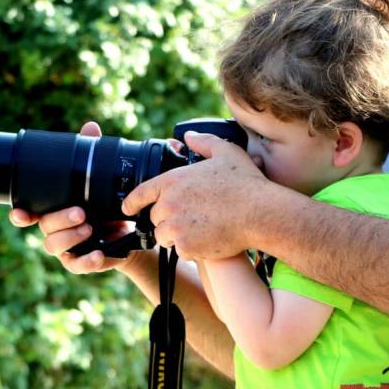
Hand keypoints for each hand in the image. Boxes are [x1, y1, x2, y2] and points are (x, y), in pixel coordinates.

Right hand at [9, 121, 138, 274]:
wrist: (128, 231)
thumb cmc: (104, 204)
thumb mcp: (99, 179)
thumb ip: (90, 155)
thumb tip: (90, 128)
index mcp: (52, 208)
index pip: (27, 211)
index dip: (20, 213)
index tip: (21, 212)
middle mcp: (54, 228)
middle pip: (44, 226)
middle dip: (60, 218)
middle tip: (81, 212)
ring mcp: (65, 247)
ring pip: (54, 245)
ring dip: (71, 236)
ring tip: (90, 228)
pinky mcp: (79, 262)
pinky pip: (76, 265)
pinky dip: (87, 260)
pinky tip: (98, 254)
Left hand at [122, 131, 273, 259]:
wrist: (260, 214)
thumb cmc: (245, 183)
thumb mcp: (226, 153)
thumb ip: (204, 142)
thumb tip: (189, 136)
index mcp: (173, 181)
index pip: (141, 193)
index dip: (132, 203)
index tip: (128, 209)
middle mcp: (169, 204)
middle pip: (155, 218)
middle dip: (169, 219)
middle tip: (193, 217)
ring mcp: (175, 227)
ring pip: (165, 237)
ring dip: (177, 236)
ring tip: (201, 229)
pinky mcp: (185, 247)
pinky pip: (181, 252)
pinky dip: (191, 250)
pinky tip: (209, 240)